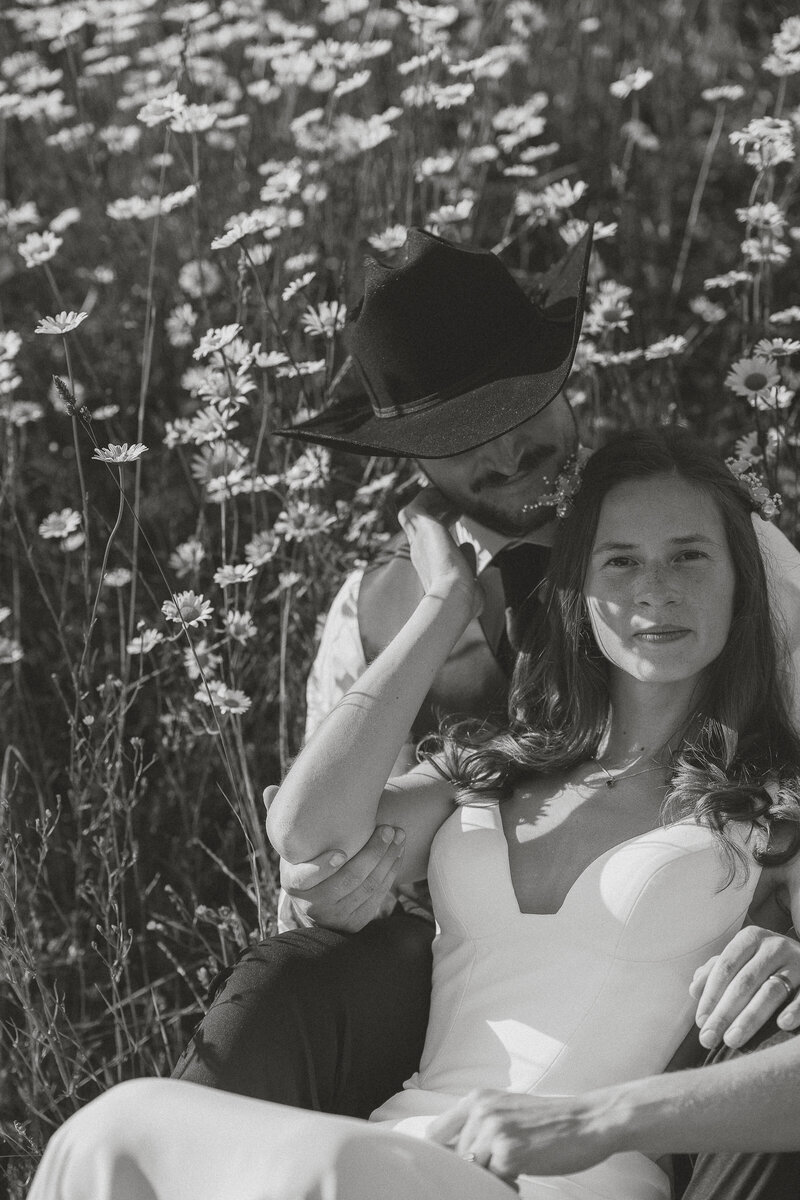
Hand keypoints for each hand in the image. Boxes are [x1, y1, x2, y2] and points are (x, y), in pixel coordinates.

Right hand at [264, 784, 404, 931]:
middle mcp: (312, 905)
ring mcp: (335, 917)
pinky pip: (377, 897)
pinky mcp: (354, 923)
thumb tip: (270, 789)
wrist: (317, 899)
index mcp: (293, 883)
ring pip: (367, 887)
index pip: (307, 878)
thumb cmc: (306, 860)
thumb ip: (287, 819)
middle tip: (388, 829)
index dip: (324, 867)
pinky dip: (390, 873)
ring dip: (388, 859)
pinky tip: (398, 853)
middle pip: (348, 879)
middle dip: (373, 852)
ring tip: (399, 835)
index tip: (342, 851)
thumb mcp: (294, 844)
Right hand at [397, 487, 480, 618]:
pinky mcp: (422, 526)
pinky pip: (419, 503)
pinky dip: (429, 495)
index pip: (430, 539)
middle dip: (434, 508)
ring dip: (429, 500)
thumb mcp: (467, 578)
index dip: (442, 523)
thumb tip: (468, 546)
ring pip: (414, 511)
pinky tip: (444, 491)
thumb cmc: (463, 598)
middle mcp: (420, 550)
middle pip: (419, 523)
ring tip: (447, 492)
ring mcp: (418, 538)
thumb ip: (467, 562)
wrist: (454, 596)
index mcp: (429, 564)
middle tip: (451, 499)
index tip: (456, 513)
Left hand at [427, 1088, 616, 1183]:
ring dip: (490, 1177)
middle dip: (473, 1170)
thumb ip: (479, 1125)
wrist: (588, 1121)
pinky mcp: (508, 1152)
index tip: (448, 1168)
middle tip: (501, 1169)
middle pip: (453, 1157)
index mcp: (478, 1099)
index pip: (435, 1133)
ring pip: (472, 1170)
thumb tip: (452, 1154)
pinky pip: (492, 1181)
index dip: (438, 1155)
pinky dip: (505, 1185)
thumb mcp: (507, 1111)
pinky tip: (522, 1177)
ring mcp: (494, 1131)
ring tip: (514, 1171)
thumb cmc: (550, 1121)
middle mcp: (481, 1111)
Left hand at [690, 925, 799, 1050]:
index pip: (725, 968)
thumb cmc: (766, 961)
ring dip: (749, 1018)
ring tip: (732, 1040)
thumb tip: (694, 989)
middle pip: (744, 982)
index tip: (700, 1022)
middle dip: (723, 1013)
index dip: (710, 995)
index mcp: (750, 938)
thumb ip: (716, 971)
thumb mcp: (742, 958)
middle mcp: (773, 947)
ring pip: (770, 992)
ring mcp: (796, 963)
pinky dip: (794, 1010)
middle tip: (709, 1038)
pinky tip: (782, 1024)